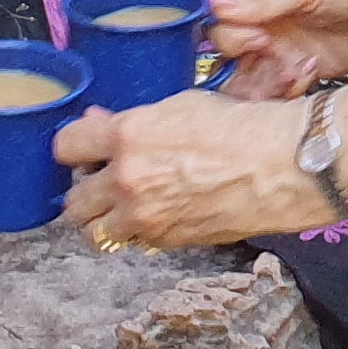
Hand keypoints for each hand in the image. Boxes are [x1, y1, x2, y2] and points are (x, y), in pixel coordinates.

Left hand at [57, 89, 297, 248]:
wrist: (282, 165)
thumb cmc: (241, 127)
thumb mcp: (182, 106)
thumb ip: (134, 123)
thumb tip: (100, 125)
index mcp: (127, 138)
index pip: (65, 146)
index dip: (73, 145)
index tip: (82, 146)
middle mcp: (127, 182)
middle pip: (72, 201)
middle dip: (83, 189)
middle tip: (99, 178)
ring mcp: (145, 218)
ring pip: (95, 233)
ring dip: (102, 219)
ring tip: (120, 204)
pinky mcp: (167, 242)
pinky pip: (134, 243)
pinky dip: (136, 232)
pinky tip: (156, 213)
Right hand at [204, 0, 347, 98]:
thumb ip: (266, 0)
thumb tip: (218, 7)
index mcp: (260, 2)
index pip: (223, 28)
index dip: (235, 39)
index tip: (261, 41)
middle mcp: (266, 30)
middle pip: (232, 62)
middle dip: (249, 70)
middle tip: (280, 63)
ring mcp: (285, 54)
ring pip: (253, 82)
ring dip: (267, 85)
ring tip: (300, 72)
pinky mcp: (305, 73)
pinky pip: (280, 93)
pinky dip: (288, 91)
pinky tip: (312, 74)